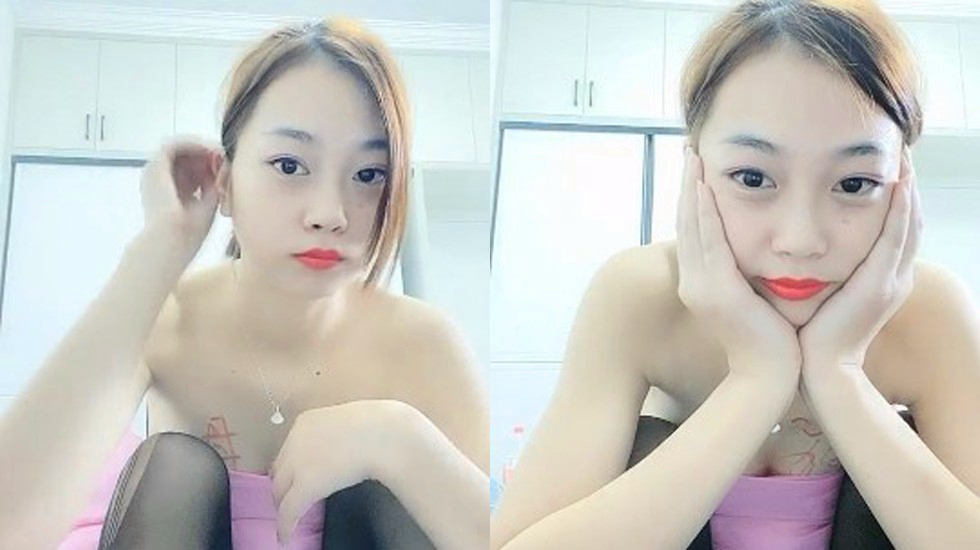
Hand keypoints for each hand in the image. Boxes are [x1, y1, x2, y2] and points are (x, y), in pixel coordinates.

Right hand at [139, 140, 222, 253]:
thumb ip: (213, 184)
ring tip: (222, 153)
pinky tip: (212, 151)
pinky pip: (176, 144)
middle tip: (227, 156)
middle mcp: (159, 179)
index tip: (227, 166)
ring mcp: (155, 171)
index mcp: (168, 191)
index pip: (190, 168)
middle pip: (187, 157)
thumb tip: (223, 168)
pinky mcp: (156, 165)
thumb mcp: (207, 204)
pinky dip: (195, 144)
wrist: (170, 240)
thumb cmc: (187, 233)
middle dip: (209, 155)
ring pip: (182, 149)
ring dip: (203, 148)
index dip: (210, 164)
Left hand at [270, 399, 409, 544]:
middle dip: (285, 484)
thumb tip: (343, 447)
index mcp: (306, 422)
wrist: (384, 434)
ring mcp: (299, 463)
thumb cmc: (378, 426)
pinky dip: (286, 525)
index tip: (298, 476)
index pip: (289, 449)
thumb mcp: (348, 424)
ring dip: (284, 504)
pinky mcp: (306, 486)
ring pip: (280, 489)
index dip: (292, 466)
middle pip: (280, 469)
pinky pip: (289, 510)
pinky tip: (287, 536)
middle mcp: (296, 440)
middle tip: (291, 498)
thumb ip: (337, 435)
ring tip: (289, 518)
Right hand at [675, 146, 801, 386]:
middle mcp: (693, 281)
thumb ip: (747, 274)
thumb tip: (757, 250)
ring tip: (692, 158)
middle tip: (689, 149)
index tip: (697, 168)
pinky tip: (703, 187)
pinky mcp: (715, 290)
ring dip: (690, 189)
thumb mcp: (753, 299)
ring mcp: (700, 286)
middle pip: (685, 222)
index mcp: (702, 283)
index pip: (694, 231)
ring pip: (691, 227)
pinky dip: (703, 213)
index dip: (691, 198)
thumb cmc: (771, 341)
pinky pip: (707, 242)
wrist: (772, 376)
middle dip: (686, 185)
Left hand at [799, 147, 920, 373]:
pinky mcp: (880, 284)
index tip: (888, 169)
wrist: (821, 368)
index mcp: (883, 279)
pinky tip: (899, 184)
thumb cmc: (815, 335)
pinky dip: (900, 209)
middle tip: (902, 152)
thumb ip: (830, 272)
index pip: (896, 230)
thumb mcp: (828, 296)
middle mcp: (895, 277)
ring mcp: (892, 280)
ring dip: (909, 189)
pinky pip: (896, 238)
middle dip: (909, 186)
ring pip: (910, 224)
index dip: (898, 199)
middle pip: (911, 221)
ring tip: (904, 157)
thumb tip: (810, 251)